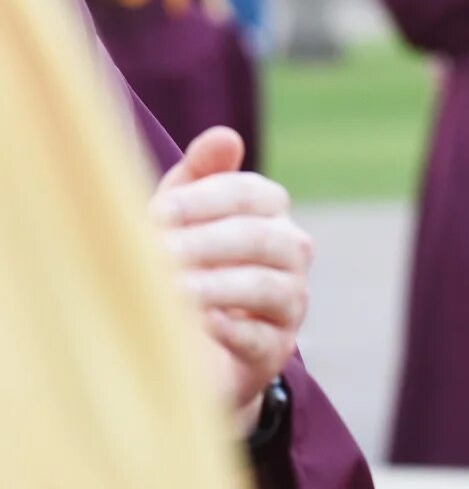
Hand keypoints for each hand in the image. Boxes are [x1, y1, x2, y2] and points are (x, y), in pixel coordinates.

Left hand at [151, 127, 311, 423]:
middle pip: (266, 238)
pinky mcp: (275, 352)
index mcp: (271, 218)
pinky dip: (233, 330)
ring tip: (171, 290)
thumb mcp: (179, 218)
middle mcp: (290, 257)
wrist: (183, 346)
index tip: (159, 213)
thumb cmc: (182, 267)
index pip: (258, 194)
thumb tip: (225, 136)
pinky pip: (265, 338)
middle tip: (158, 252)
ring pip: (271, 286)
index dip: (208, 199)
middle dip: (208, 242)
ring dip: (217, 285)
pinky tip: (200, 322)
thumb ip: (199, 176)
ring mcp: (289, 306)